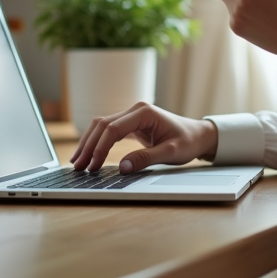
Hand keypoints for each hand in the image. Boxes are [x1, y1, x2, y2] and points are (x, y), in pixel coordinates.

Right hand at [70, 102, 217, 173]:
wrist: (199, 136)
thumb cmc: (188, 142)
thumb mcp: (171, 153)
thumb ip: (146, 159)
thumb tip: (122, 167)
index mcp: (144, 113)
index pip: (113, 128)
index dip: (100, 147)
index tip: (92, 165)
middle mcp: (135, 110)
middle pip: (103, 125)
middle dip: (88, 145)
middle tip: (77, 166)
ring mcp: (132, 116)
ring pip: (102, 126)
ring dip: (89, 143)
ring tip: (77, 162)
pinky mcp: (131, 124)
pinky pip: (109, 131)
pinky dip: (97, 143)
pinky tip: (89, 155)